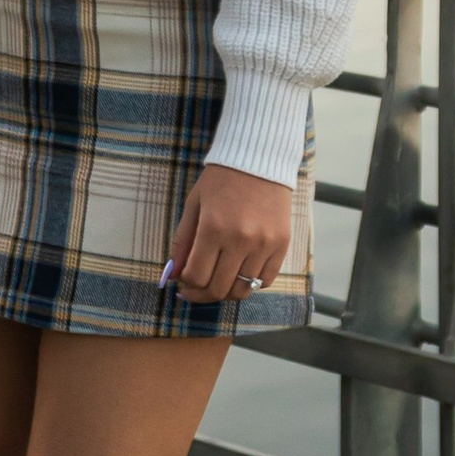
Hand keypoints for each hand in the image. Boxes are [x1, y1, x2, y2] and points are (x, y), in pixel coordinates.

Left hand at [165, 161, 292, 305]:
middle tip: (195, 290)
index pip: (197, 276)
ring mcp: (264, 245)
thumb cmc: (221, 181)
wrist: (259, 161)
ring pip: (243, 290)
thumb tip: (173, 274)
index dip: (186, 284)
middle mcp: (240, 240)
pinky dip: (251, 283)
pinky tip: (239, 273)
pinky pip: (266, 280)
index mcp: (214, 228)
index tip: (182, 282)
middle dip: (202, 294)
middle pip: (218, 288)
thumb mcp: (194, 205)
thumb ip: (182, 241)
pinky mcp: (281, 245)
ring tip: (217, 282)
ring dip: (226, 292)